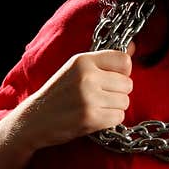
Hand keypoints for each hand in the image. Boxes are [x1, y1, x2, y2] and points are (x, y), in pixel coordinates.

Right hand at [18, 42, 134, 149]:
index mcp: (83, 60)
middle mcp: (87, 76)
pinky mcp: (91, 118)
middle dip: (118, 93)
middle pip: (128, 84)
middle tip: (100, 97)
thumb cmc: (59, 92)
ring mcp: (89, 98)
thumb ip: (105, 59)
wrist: (34, 119)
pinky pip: (119, 117)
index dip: (123, 72)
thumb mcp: (77, 68)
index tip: (112, 78)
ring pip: (125, 102)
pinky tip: (95, 117)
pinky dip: (110, 120)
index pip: (124, 61)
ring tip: (96, 107)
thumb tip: (134, 48)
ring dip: (114, 107)